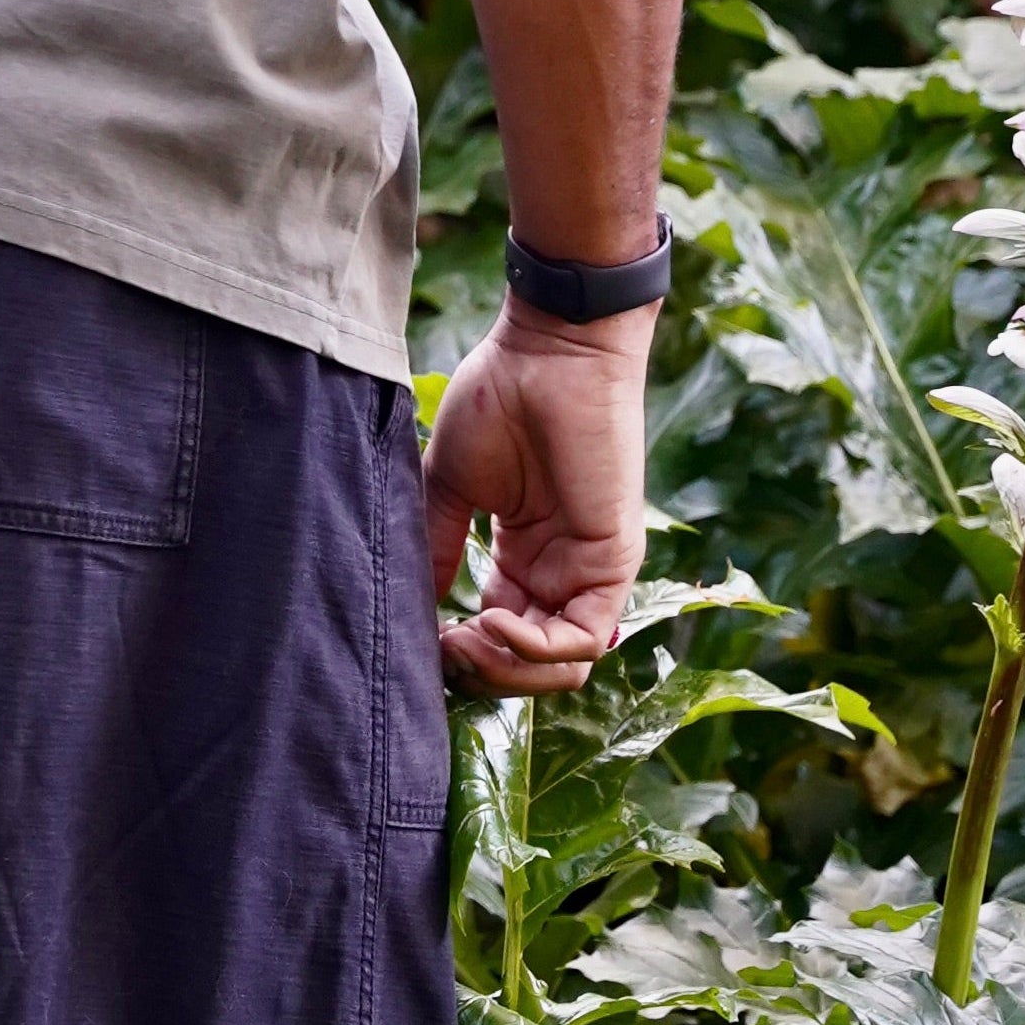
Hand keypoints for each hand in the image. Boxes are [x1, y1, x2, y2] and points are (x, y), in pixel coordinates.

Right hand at [422, 297, 655, 694]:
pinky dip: (534, 648)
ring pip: (562, 670)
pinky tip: (490, 618)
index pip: (498, 639)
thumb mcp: (451, 485)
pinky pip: (582, 640)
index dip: (460, 654)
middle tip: (442, 649)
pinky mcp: (612, 563)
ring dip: (507, 669)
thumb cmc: (501, 398)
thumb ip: (436, 548)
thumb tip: (413, 609)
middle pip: (530, 667)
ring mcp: (588, 571)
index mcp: (523, 557)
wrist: (550, 350)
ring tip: (466, 637)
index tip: (420, 640)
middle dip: (481, 673)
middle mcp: (559, 573)